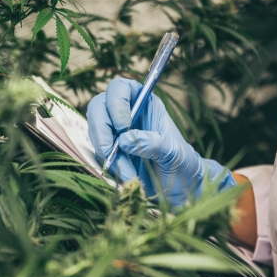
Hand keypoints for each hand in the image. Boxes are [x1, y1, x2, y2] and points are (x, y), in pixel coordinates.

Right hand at [87, 78, 234, 206]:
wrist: (180, 187)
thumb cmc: (181, 163)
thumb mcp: (173, 152)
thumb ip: (153, 143)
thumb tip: (125, 140)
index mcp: (144, 104)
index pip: (120, 88)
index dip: (116, 103)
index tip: (123, 127)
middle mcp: (126, 114)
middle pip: (98, 108)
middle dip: (101, 131)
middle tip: (111, 152)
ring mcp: (115, 133)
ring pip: (95, 132)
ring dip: (106, 153)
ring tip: (128, 173)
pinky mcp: (110, 152)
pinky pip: (98, 153)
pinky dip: (108, 165)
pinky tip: (126, 176)